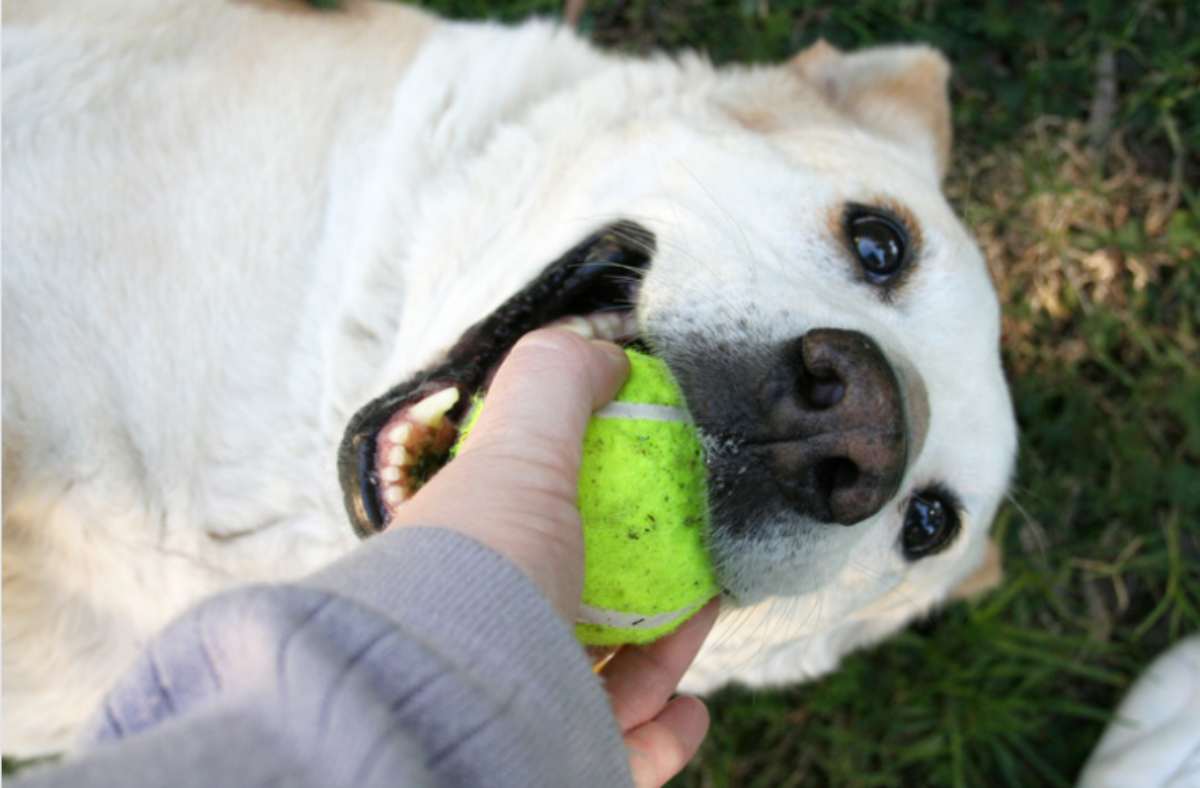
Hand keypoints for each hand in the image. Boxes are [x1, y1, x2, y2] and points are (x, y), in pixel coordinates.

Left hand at [390, 328, 716, 785]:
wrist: (455, 708)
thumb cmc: (484, 572)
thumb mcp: (518, 447)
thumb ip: (555, 382)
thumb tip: (604, 353)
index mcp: (470, 561)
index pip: (540, 531)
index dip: (604, 512)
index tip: (660, 500)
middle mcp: (484, 635)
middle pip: (583, 606)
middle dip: (647, 586)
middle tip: (696, 571)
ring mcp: (517, 704)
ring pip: (606, 679)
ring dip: (665, 654)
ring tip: (702, 623)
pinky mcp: (552, 760)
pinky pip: (622, 751)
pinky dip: (665, 728)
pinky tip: (689, 708)